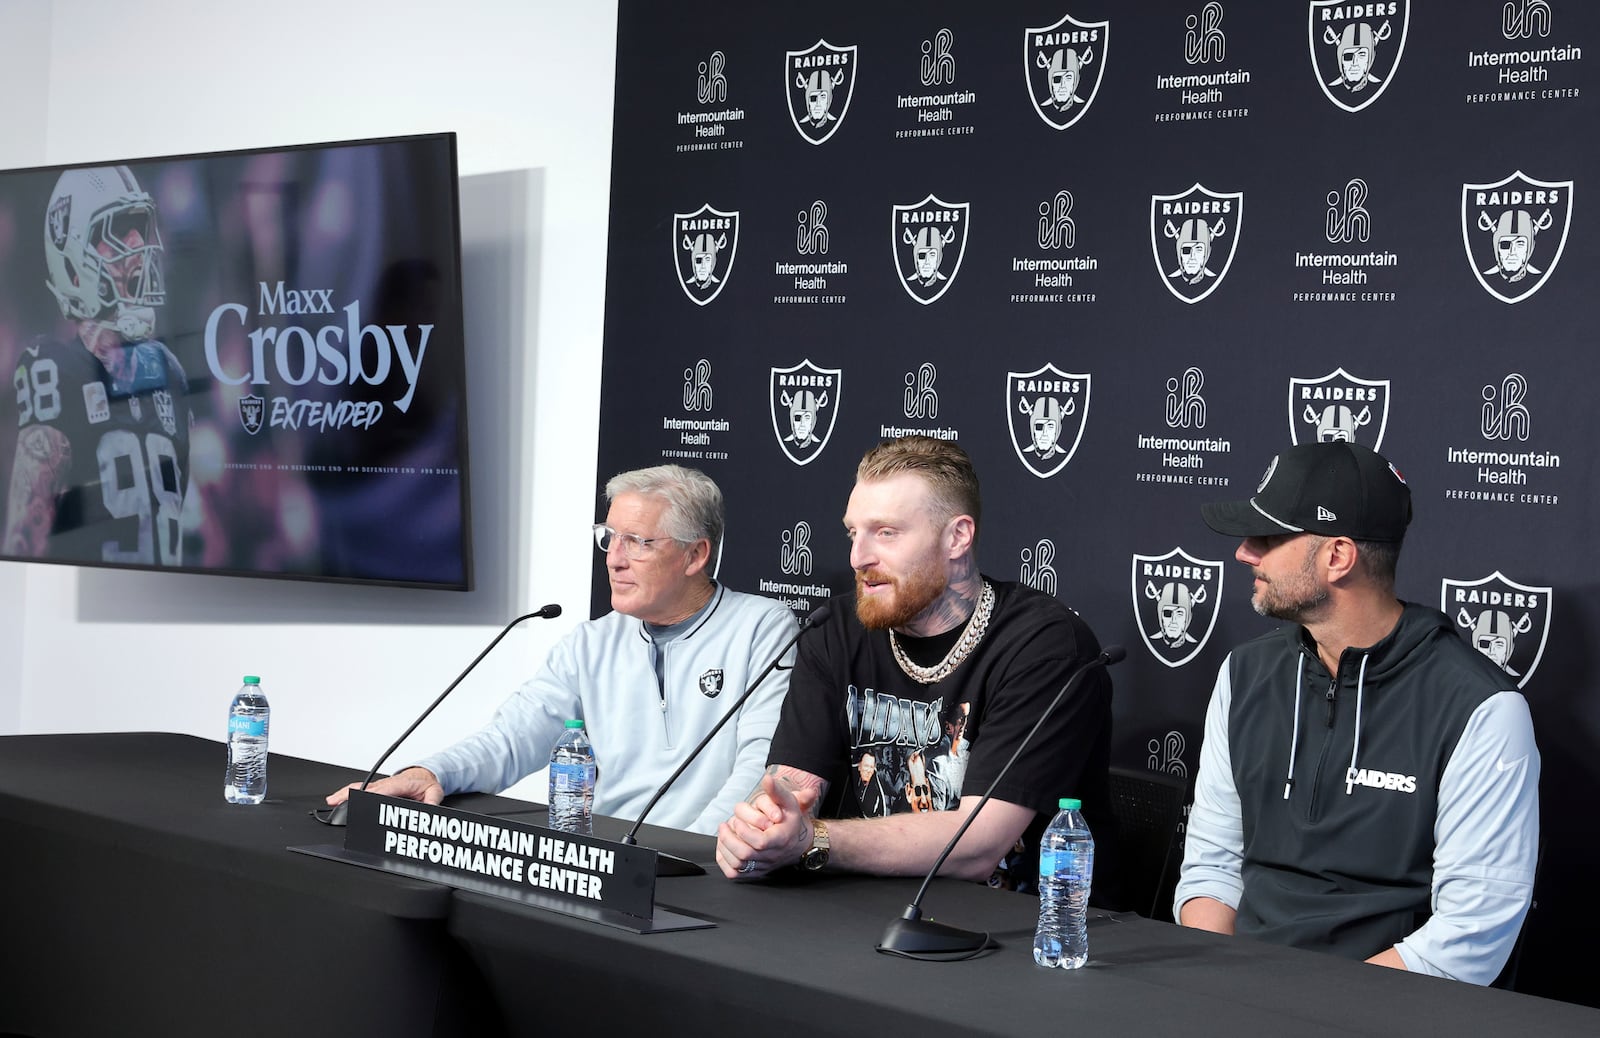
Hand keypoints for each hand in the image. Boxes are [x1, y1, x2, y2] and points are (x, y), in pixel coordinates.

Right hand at [325, 767, 443, 806]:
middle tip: (338, 801)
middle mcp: (389, 782)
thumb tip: (430, 807)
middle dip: (353, 794)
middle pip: (368, 788)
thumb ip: (433, 800)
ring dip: (346, 792)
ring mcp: (381, 784)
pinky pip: (361, 788)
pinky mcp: (377, 788)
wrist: (425, 775)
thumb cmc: (427, 783)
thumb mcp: (435, 792)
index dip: (376, 794)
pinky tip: (337, 798)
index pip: (387, 788)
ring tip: (332, 800)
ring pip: (361, 786)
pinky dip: (347, 791)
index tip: (366, 799)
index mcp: (402, 783)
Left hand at [715, 771, 817, 879]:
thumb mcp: (789, 802)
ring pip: (738, 866)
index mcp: (780, 840)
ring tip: (723, 834)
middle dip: (729, 840)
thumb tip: (767, 779)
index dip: (744, 832)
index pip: (759, 842)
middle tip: (723, 826)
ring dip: (725, 849)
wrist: (800, 842)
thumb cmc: (792, 821)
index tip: (737, 820)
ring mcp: (763, 866)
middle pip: (745, 855)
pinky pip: (736, 874)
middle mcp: (772, 856)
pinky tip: (723, 848)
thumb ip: (777, 790)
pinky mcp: (756, 872)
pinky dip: (725, 862)